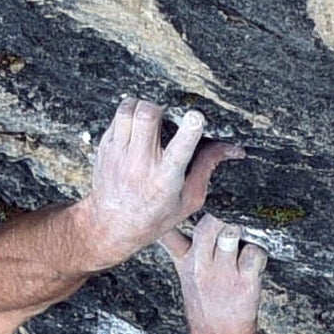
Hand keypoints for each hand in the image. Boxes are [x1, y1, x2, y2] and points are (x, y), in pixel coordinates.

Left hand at [77, 98, 241, 266]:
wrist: (111, 226)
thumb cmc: (154, 216)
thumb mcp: (187, 200)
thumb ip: (206, 168)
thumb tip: (228, 146)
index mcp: (165, 180)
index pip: (179, 151)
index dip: (189, 131)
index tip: (196, 118)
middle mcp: (140, 165)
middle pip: (148, 115)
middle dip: (161, 109)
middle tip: (165, 119)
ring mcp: (119, 154)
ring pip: (129, 109)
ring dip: (142, 107)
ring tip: (149, 121)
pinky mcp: (105, 147)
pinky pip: (118, 116)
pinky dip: (130, 116)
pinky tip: (135, 132)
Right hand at [161, 214, 266, 333]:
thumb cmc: (205, 306)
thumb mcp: (185, 275)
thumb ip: (180, 246)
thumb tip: (172, 218)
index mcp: (184, 259)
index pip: (171, 228)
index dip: (180, 209)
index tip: (193, 198)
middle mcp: (200, 264)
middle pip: (209, 222)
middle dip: (224, 217)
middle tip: (233, 225)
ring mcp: (222, 273)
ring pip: (232, 233)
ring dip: (242, 234)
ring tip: (241, 249)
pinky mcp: (244, 282)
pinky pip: (254, 252)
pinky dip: (258, 255)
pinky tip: (254, 266)